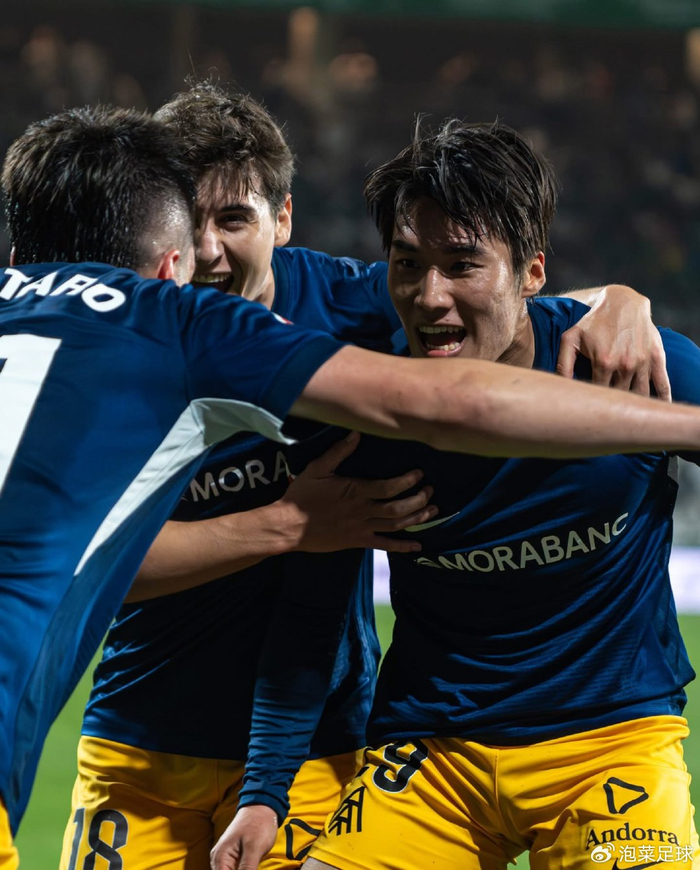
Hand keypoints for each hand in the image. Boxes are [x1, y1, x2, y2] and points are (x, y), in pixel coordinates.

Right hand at [211, 805, 278, 869]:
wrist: (262, 807)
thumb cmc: (258, 824)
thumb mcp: (254, 848)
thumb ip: (247, 869)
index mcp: (220, 857)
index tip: (248, 868)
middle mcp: (218, 859)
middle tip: (252, 865)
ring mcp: (224, 857)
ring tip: (252, 863)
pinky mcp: (232, 857)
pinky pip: (233, 869)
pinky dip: (242, 869)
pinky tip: (251, 865)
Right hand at [280, 431, 435, 553]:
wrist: (288, 527)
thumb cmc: (301, 496)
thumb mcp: (317, 469)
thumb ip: (338, 452)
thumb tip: (356, 434)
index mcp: (355, 491)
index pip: (388, 487)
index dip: (407, 481)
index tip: (419, 474)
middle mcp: (362, 511)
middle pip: (397, 507)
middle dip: (418, 500)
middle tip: (431, 491)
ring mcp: (361, 528)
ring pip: (395, 525)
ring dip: (416, 518)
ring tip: (432, 511)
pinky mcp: (357, 542)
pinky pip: (384, 545)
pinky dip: (402, 547)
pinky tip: (417, 546)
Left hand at [557, 285, 670, 400]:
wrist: (622, 302)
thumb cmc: (593, 322)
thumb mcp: (570, 339)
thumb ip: (563, 364)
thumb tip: (560, 387)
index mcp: (604, 363)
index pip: (598, 395)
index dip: (594, 403)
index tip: (590, 406)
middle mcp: (625, 365)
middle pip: (619, 398)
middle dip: (612, 406)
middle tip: (607, 411)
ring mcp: (643, 362)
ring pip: (639, 396)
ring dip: (634, 405)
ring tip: (627, 412)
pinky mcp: (656, 358)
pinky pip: (662, 384)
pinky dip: (663, 399)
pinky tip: (659, 409)